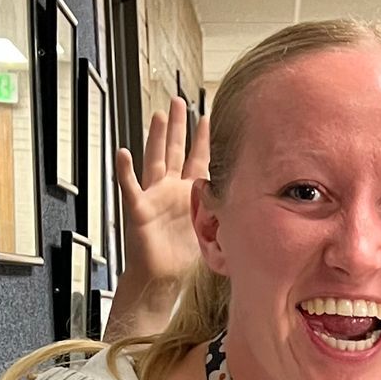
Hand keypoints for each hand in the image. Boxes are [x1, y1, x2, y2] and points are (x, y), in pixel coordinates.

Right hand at [102, 98, 208, 339]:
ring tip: (157, 115)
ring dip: (155, 138)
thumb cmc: (183, 257)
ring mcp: (154, 196)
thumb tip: (258, 206)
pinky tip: (122, 153)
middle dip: (177, 126)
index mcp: (189, 193)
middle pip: (174, 150)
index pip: (198, 158)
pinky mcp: (139, 210)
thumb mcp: (212, 229)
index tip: (208, 116)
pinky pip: (130, 187)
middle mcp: (170, 189)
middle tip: (178, 101)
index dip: (202, 138)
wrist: (162, 278)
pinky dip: (125, 171)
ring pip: (154, 160)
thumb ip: (226, 214)